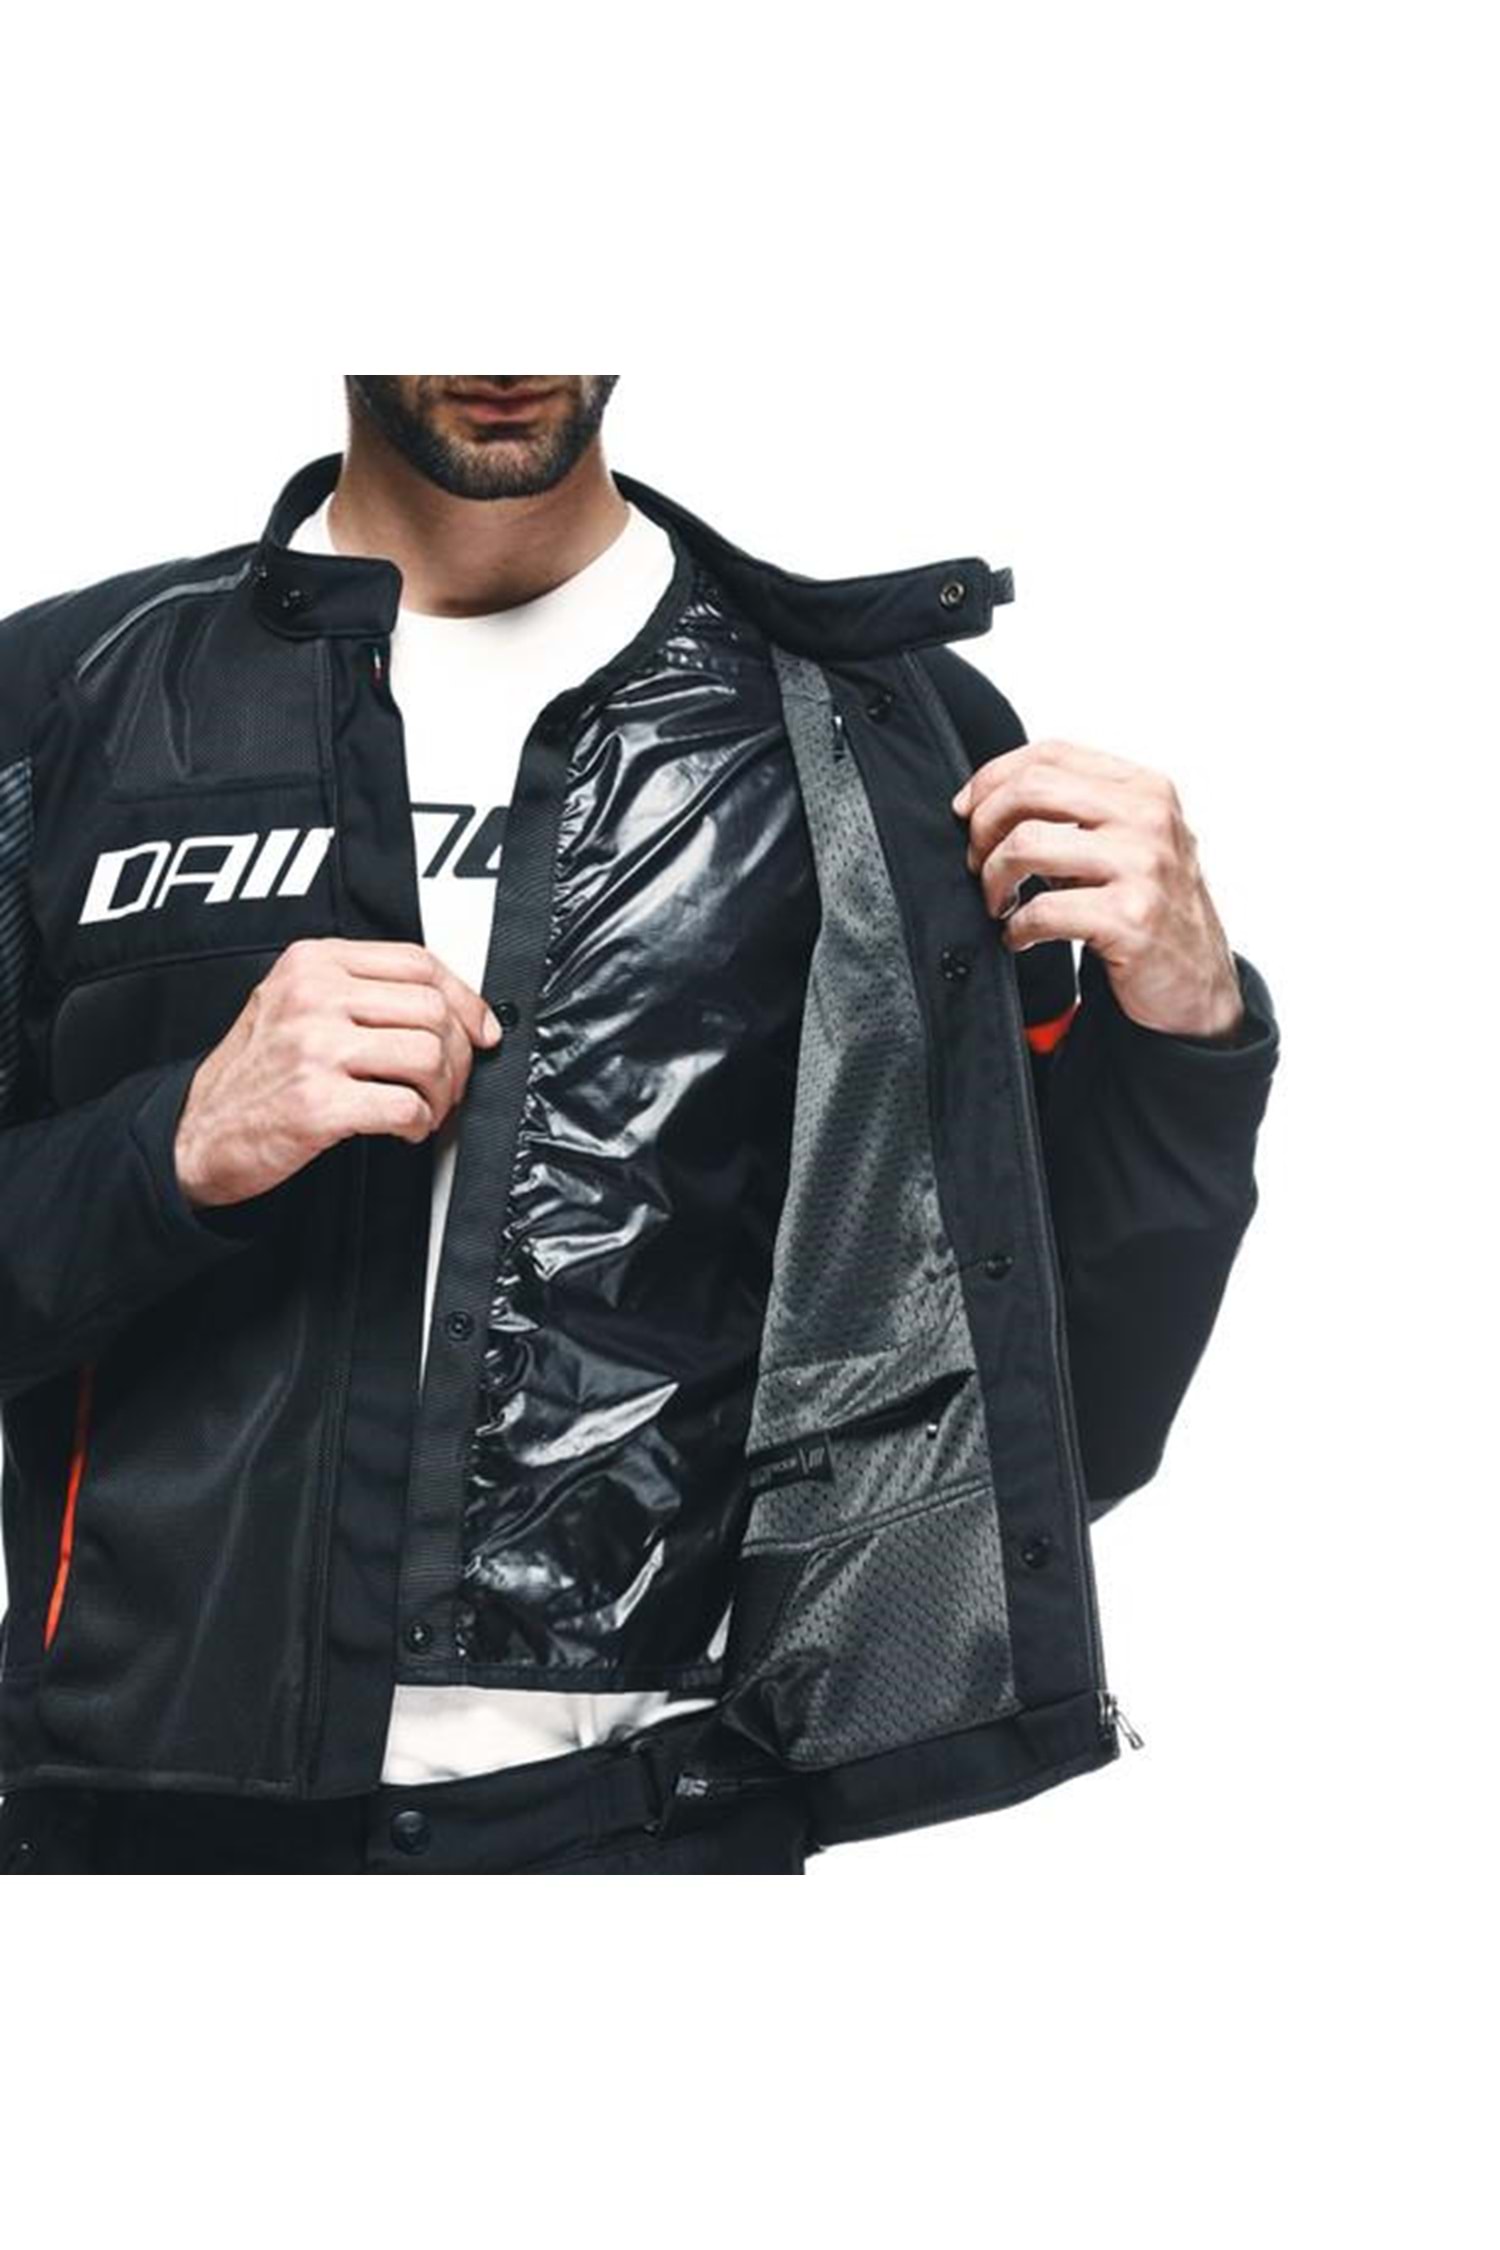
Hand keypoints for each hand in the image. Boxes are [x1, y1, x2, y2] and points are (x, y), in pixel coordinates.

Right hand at [175, 938, 502, 1208]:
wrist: (200, 1131)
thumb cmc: (257, 1071)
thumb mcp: (296, 1003)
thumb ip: (362, 990)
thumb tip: (454, 1005)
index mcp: (313, 962)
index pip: (418, 963)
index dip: (464, 999)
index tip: (479, 1028)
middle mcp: (312, 997)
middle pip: (432, 1011)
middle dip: (458, 1055)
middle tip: (448, 1081)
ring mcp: (314, 1049)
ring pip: (428, 1056)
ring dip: (441, 1093)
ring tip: (424, 1106)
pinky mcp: (318, 1103)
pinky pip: (406, 1107)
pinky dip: (419, 1124)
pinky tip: (403, 1128)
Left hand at [951, 739, 1245, 1039]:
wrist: (1197, 983)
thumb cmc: (1148, 908)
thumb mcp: (1125, 842)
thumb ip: (1076, 811)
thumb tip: (986, 800)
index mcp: (1145, 789)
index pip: (1051, 754)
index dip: (993, 778)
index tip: (966, 811)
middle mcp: (1149, 818)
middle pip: (1032, 790)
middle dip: (984, 826)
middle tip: (975, 862)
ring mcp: (1144, 867)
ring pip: (1027, 845)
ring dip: (992, 879)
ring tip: (998, 902)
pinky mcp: (1131, 919)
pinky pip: (1042, 911)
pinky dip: (1015, 928)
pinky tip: (1019, 936)